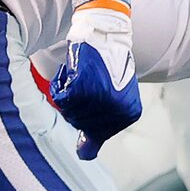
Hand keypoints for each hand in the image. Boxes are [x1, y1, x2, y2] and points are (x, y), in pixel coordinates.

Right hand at [48, 41, 140, 158]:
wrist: (106, 34)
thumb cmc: (108, 66)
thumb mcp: (112, 99)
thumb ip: (97, 130)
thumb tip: (83, 156)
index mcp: (129, 114)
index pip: (95, 135)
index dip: (86, 115)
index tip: (94, 95)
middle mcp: (116, 111)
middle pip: (80, 123)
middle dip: (77, 105)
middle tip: (87, 82)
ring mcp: (100, 100)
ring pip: (69, 112)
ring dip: (68, 93)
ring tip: (82, 75)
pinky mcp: (82, 88)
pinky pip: (60, 98)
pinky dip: (60, 84)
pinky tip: (73, 71)